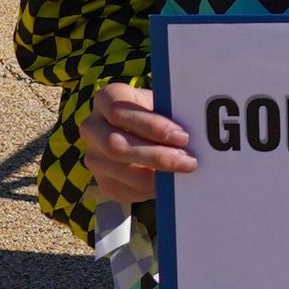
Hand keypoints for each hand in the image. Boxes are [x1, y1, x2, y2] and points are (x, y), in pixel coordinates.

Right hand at [77, 82, 197, 206]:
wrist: (142, 131)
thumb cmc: (156, 113)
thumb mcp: (161, 104)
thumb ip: (170, 112)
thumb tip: (196, 127)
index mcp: (106, 98)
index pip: (119, 112)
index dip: (151, 126)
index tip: (182, 136)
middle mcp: (92, 127)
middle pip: (116, 145)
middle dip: (156, 155)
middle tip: (188, 160)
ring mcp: (94, 156)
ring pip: (121, 171)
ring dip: (156, 176)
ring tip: (183, 172)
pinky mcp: (103, 181)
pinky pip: (124, 189)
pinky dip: (149, 189)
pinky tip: (169, 183)